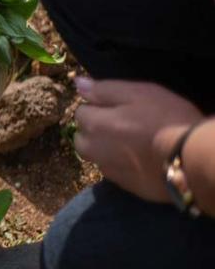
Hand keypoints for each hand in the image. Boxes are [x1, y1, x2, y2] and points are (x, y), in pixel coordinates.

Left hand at [74, 77, 202, 201]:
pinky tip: (138, 158)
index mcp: (94, 124)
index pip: (80, 112)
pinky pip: (112, 170)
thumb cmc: (166, 119)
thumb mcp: (138, 93)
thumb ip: (104, 90)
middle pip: (82, 137)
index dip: (97, 107)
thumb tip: (78, 83)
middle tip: (121, 125)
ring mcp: (108, 170)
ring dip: (103, 148)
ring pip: (95, 156)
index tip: (117, 107)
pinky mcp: (124, 185)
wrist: (190, 159)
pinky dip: (119, 163)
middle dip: (93, 130)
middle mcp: (93, 149)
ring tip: (129, 142)